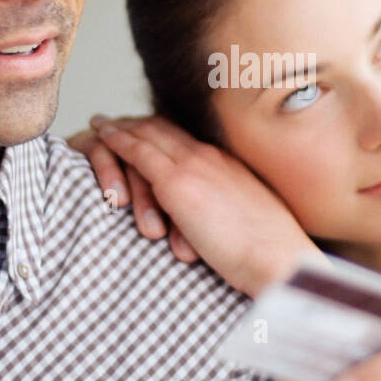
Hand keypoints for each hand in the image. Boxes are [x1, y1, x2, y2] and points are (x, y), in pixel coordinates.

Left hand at [68, 113, 319, 296]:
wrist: (279, 259)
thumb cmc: (270, 255)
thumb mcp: (249, 225)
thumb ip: (228, 214)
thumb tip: (218, 224)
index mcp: (230, 167)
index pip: (189, 141)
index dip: (164, 132)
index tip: (147, 130)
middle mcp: (212, 157)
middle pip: (167, 129)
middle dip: (139, 123)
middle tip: (115, 121)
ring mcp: (194, 166)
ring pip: (148, 133)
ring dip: (122, 128)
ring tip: (100, 125)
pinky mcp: (177, 183)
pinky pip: (138, 152)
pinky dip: (117, 141)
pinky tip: (100, 137)